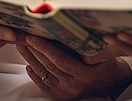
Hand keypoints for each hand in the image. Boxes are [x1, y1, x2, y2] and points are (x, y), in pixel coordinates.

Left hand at [17, 35, 131, 100]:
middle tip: (23, 36)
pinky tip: (28, 63)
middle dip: (34, 50)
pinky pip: (43, 84)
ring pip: (43, 73)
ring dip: (30, 59)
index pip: (60, 59)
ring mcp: (65, 92)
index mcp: (84, 75)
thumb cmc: (105, 63)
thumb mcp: (105, 54)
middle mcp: (73, 86)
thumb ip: (94, 50)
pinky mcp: (60, 96)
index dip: (45, 48)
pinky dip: (34, 74)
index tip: (33, 37)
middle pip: (48, 65)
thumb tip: (79, 43)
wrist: (109, 81)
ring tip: (22, 45)